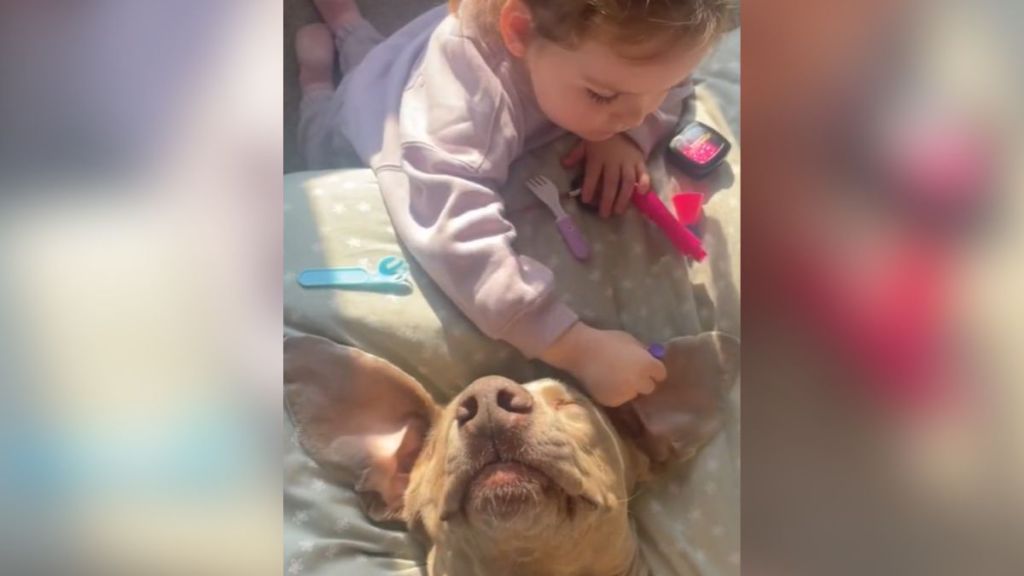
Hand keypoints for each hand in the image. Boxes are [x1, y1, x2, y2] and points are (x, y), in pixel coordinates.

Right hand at [541, 322, 666, 406]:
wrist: (581, 351)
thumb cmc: (607, 341)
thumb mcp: (630, 341)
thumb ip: (643, 352)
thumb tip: (652, 359)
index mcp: (647, 365)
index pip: (660, 374)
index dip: (653, 370)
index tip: (645, 367)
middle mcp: (640, 382)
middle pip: (649, 387)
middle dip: (643, 381)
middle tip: (630, 373)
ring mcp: (626, 394)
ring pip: (633, 394)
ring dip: (629, 388)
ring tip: (615, 378)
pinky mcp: (613, 402)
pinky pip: (620, 398)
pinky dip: (616, 393)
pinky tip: (606, 383)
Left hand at [562, 135, 650, 218]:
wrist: (619, 121)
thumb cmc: (601, 138)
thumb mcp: (585, 143)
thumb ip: (575, 155)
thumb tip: (563, 164)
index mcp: (597, 157)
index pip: (592, 175)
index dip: (589, 188)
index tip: (587, 201)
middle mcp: (613, 161)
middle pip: (611, 182)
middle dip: (607, 200)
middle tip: (605, 215)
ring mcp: (627, 161)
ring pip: (627, 181)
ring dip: (623, 197)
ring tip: (619, 211)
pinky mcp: (639, 160)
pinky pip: (643, 172)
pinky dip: (644, 182)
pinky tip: (641, 193)